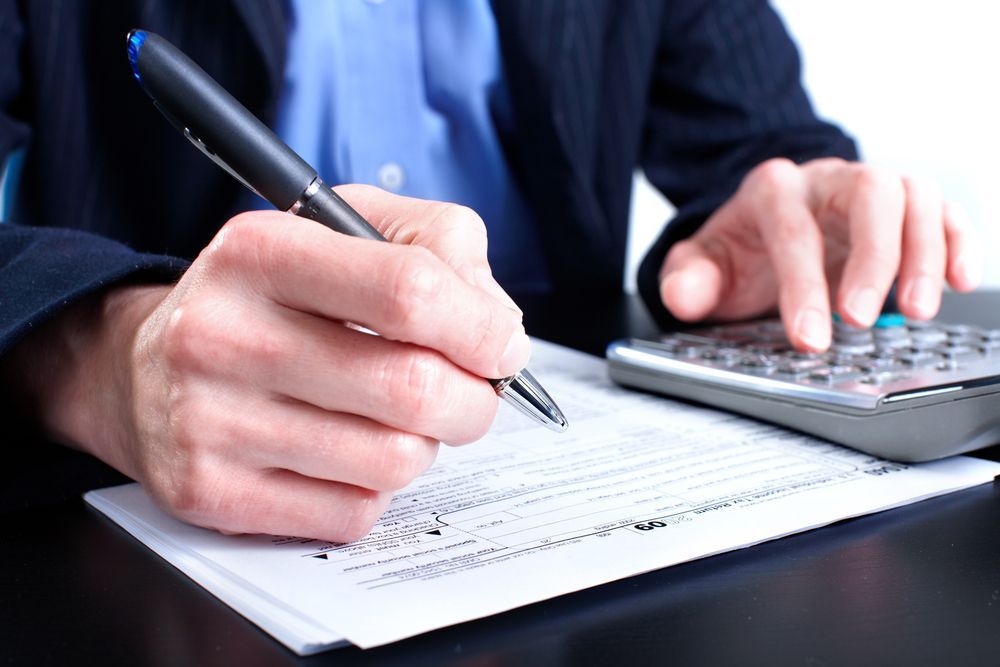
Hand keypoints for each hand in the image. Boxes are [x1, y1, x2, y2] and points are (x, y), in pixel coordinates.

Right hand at [8, 185, 528, 540]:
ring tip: (390, 416)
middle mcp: (222, 335)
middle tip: (467, 392)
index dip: (482, 327)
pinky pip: (355, 511)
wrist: (143, 370)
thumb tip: (498, 326)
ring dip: (422, 443)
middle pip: (413, 387)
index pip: (410, 291)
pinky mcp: (212, 494)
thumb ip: (438, 246)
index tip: (501, 344)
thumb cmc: (270, 298)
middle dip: (472, 399)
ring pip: (394, 458)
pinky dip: (373, 487)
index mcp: (260, 251)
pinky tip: (342, 452)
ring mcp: (210, 422)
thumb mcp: (343, 230)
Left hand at [658, 158, 981, 349]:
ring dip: (925, 253)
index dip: (803, 285)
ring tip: (919, 311)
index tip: (809, 337)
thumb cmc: (740, 250)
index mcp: (773, 191)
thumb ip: (687, 279)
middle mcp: (828, 180)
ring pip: (914, 195)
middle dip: (874, 258)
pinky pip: (943, 210)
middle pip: (869, 194)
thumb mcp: (701, 266)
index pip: (793, 230)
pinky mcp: (904, 208)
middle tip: (864, 320)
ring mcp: (871, 188)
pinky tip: (962, 281)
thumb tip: (680, 296)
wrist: (764, 226)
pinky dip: (958, 242)